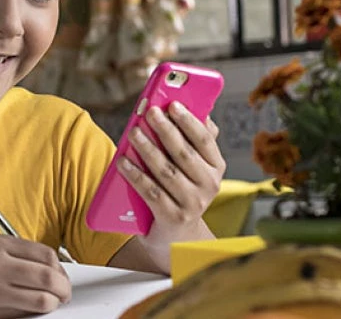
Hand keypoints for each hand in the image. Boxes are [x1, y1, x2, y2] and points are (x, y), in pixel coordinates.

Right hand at [0, 234, 70, 317]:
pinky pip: (25, 312)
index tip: (61, 274)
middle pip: (49, 274)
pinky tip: (34, 310)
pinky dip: (36, 312)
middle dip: (63, 286)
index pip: (45, 254)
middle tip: (64, 292)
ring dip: (53, 301)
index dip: (59, 267)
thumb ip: (10, 256)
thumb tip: (42, 271)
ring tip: (53, 303)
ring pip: (43, 296)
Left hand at [117, 102, 224, 261]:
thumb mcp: (194, 166)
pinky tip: (123, 161)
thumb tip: (194, 107)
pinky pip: (151, 192)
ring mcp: (192, 204)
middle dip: (165, 130)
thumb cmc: (182, 189)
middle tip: (149, 112)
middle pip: (184, 153)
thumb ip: (194, 139)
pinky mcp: (173, 217)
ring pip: (166, 171)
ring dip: (148, 149)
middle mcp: (209, 185)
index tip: (172, 104)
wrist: (177, 235)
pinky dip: (135, 175)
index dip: (189, 121)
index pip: (204, 140)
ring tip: (133, 132)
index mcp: (216, 167)